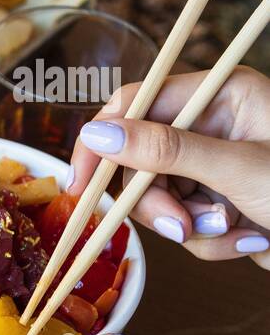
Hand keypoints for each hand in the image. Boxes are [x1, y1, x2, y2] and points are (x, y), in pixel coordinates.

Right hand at [69, 66, 269, 267]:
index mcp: (221, 94)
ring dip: (195, 229)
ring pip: (163, 198)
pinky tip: (255, 240)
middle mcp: (214, 122)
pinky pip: (188, 222)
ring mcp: (218, 162)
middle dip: (160, 203)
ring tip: (243, 235)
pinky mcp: (223, 197)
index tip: (81, 185)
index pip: (135, 103)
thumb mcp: (240, 171)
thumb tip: (97, 134)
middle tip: (183, 229)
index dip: (102, 142)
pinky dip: (215, 241)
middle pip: (143, 160)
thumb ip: (165, 152)